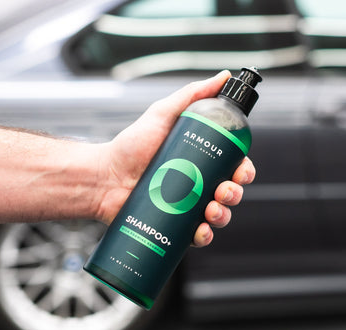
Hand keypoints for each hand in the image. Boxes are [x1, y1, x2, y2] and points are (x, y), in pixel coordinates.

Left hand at [96, 71, 255, 246]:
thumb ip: (192, 95)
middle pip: (230, 192)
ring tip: (211, 210)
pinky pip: (198, 236)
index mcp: (201, 160)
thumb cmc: (130, 146)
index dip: (243, 170)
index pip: (233, 166)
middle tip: (223, 190)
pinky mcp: (175, 228)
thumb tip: (224, 76)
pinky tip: (201, 231)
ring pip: (219, 215)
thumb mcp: (163, 114)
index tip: (240, 170)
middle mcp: (198, 184)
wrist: (102, 177)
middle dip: (235, 193)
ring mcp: (187, 208)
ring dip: (224, 215)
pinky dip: (205, 237)